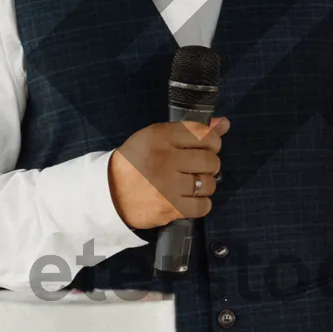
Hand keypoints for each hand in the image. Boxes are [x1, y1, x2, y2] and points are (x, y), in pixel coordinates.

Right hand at [108, 117, 229, 228]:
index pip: (204, 134)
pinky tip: (190, 198)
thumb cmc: (136, 162)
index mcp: (160, 137)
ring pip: (209, 184)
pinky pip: (203, 206)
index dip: (213, 141)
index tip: (208, 147)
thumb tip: (224, 123)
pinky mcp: (169, 208)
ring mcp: (167, 186)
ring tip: (191, 183)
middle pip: (210, 160)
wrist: (109, 193)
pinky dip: (201, 203)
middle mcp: (165, 159)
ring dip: (205, 184)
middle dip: (210, 164)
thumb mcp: (156, 137)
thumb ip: (192, 130)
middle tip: (198, 167)